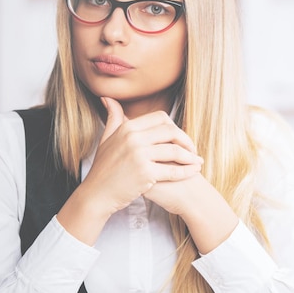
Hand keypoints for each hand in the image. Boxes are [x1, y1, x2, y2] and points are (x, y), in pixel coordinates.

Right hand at [81, 97, 202, 213]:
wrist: (96, 194)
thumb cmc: (103, 168)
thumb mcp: (106, 139)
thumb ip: (113, 118)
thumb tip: (108, 98)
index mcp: (127, 128)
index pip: (160, 117)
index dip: (175, 126)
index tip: (180, 137)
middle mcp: (133, 138)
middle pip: (171, 131)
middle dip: (186, 140)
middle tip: (193, 150)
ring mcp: (139, 156)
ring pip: (175, 151)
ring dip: (190, 157)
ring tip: (197, 162)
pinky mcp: (145, 173)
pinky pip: (173, 170)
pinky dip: (186, 171)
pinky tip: (193, 172)